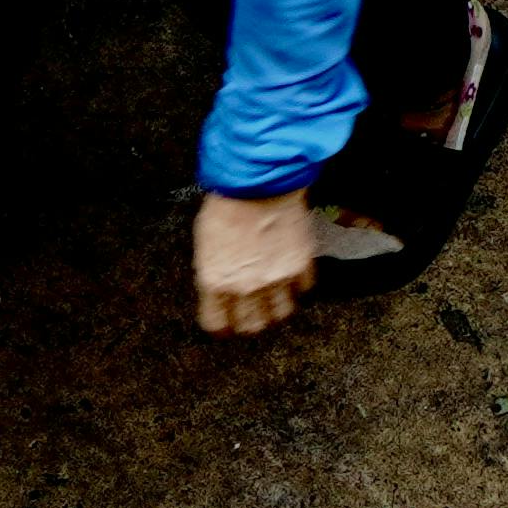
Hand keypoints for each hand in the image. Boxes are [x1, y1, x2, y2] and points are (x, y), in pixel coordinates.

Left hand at [190, 189, 316, 336]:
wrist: (258, 180)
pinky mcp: (299, 266)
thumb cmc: (226, 203)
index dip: (222, 324)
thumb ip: (212, 270)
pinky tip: (291, 274)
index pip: (217, 324)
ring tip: (273, 296)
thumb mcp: (205, 241)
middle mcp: (245, 287)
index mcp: (216, 282)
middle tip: (251, 310)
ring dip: (276, 308)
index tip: (225, 321)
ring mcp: (275, 280)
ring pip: (279, 315)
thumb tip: (218, 284)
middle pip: (251, 326)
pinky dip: (298, 285)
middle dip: (250, 320)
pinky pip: (302, 290)